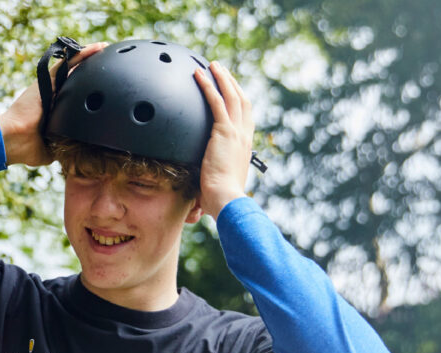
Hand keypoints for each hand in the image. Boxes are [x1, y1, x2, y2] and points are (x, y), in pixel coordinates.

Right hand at [0, 42, 106, 166]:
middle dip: (91, 70)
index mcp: (55, 110)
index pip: (75, 96)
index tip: (105, 88)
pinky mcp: (46, 81)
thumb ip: (65, 146)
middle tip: (109, 64)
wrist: (13, 140)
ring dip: (89, 57)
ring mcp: (49, 87)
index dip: (88, 90)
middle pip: (75, 78)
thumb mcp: (53, 148)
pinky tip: (97, 48)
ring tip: (105, 48)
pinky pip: (66, 64)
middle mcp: (53, 96)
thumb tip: (79, 152)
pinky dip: (81, 55)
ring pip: (72, 67)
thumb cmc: (27, 148)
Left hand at [194, 62, 253, 218]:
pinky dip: (207, 86)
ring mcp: (236, 132)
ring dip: (222, 77)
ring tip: (212, 65)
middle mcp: (244, 135)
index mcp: (244, 145)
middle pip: (241, 100)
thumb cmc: (221, 197)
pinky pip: (215, 102)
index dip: (239, 100)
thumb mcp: (217, 182)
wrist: (227, 199)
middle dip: (232, 82)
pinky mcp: (224, 131)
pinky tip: (197, 75)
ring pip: (231, 96)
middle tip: (221, 70)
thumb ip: (210, 177)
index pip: (245, 117)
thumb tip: (195, 193)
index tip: (231, 90)